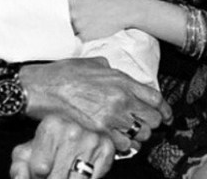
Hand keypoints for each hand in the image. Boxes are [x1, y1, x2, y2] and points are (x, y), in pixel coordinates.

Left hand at [10, 115, 114, 178]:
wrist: (73, 129)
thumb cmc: (47, 145)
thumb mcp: (26, 153)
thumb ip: (19, 168)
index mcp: (50, 126)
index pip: (39, 169)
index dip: (37, 176)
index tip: (41, 171)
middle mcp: (73, 131)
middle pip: (58, 177)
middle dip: (52, 178)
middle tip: (53, 171)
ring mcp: (92, 141)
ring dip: (67, 178)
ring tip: (64, 171)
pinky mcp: (106, 151)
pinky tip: (77, 172)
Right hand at [20, 57, 171, 152]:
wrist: (41, 87)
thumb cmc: (61, 74)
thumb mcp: (88, 62)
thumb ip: (107, 68)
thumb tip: (113, 72)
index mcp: (119, 79)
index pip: (155, 98)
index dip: (164, 109)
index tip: (164, 115)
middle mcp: (120, 98)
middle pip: (153, 119)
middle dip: (149, 123)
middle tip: (140, 123)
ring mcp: (111, 116)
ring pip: (140, 135)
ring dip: (135, 135)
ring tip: (126, 132)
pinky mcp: (100, 131)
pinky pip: (123, 145)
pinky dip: (121, 144)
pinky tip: (113, 138)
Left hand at [68, 0, 129, 40]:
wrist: (123, 10)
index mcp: (72, 1)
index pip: (60, 7)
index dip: (66, 8)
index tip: (71, 10)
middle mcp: (73, 14)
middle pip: (64, 18)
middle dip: (70, 18)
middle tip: (80, 17)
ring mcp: (79, 26)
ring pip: (70, 28)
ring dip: (75, 27)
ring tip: (85, 24)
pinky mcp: (86, 36)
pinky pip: (78, 37)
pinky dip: (82, 35)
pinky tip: (88, 30)